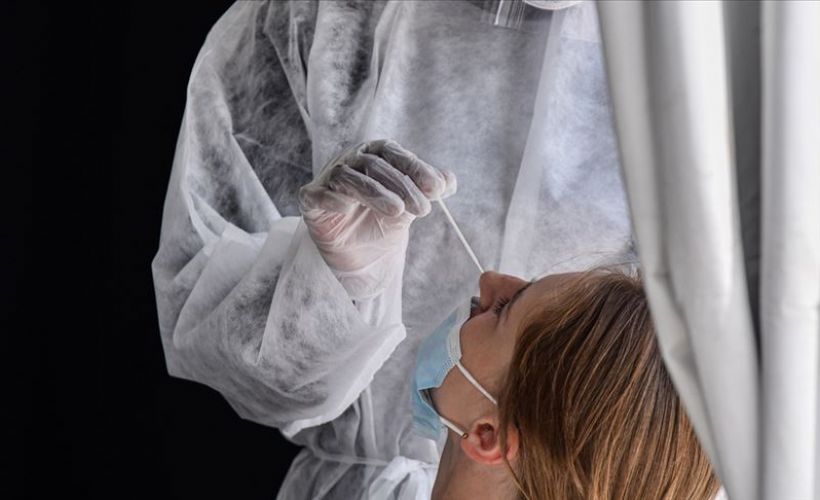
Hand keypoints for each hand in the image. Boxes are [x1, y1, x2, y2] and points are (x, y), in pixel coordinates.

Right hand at [298, 139, 456, 298]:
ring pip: (348, 177)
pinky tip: (346, 207)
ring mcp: (329, 180)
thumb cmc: (384, 222)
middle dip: (402, 186)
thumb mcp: (411, 205)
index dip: (416, 168)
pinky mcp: (312, 201)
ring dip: (374, 193)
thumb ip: (429, 189)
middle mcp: (351, 162)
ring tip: (398, 212)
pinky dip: (331, 198)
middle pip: (374, 165)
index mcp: (375, 155)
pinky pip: (317, 194)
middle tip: (423, 210)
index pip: (394, 153)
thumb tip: (450, 179)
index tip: (438, 189)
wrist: (363, 256)